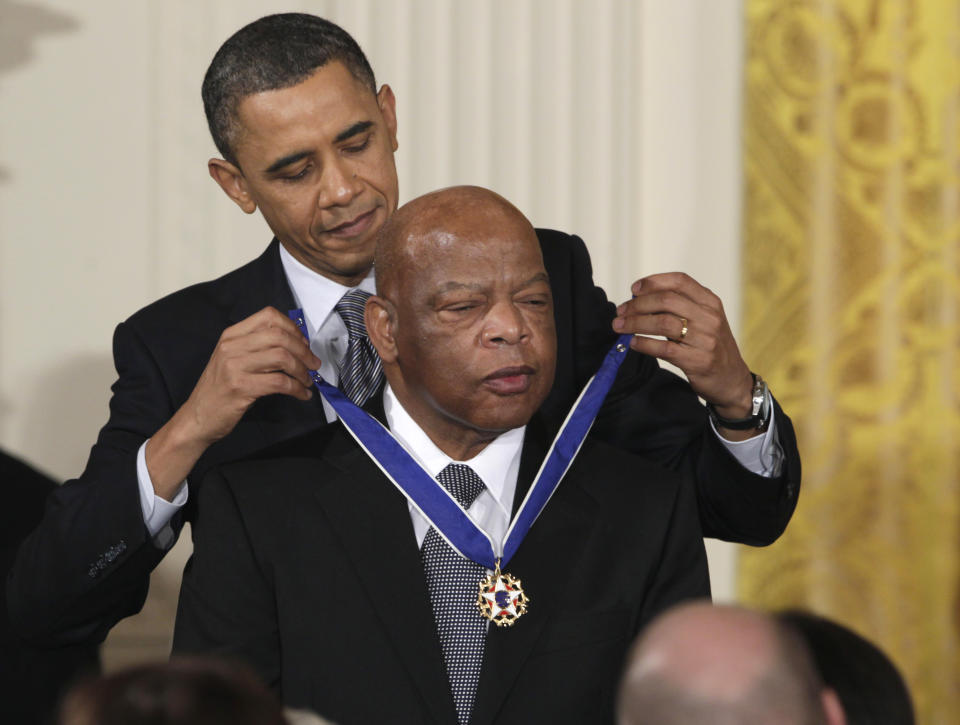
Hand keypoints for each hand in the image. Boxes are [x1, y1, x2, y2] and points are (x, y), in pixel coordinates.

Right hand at [146, 307, 321, 498]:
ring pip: (282, 357)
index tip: (303, 343)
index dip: (292, 328)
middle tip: (313, 364)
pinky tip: (301, 394)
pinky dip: (297, 389)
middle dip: (303, 350)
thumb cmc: (220, 388)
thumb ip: (257, 346)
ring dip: (302, 370)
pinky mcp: (241, 387)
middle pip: (279, 336)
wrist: (197, 417)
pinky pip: (280, 383)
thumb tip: (296, 343)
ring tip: (307, 381)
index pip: (268, 316)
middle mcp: (231, 346)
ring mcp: (235, 366)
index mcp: (231, 335)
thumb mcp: (233, 359)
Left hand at [613, 272, 753, 423]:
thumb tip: (639, 299)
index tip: (634, 289)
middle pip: (666, 301)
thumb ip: (680, 307)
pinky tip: (633, 343)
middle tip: (621, 312)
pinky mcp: (698, 360)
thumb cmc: (711, 347)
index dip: (653, 282)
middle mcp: (709, 317)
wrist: (732, 380)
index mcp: (710, 302)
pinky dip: (644, 344)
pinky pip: (664, 349)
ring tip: (620, 326)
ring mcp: (705, 339)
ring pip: (663, 323)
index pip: (679, 281)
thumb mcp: (704, 320)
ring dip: (636, 323)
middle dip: (638, 305)